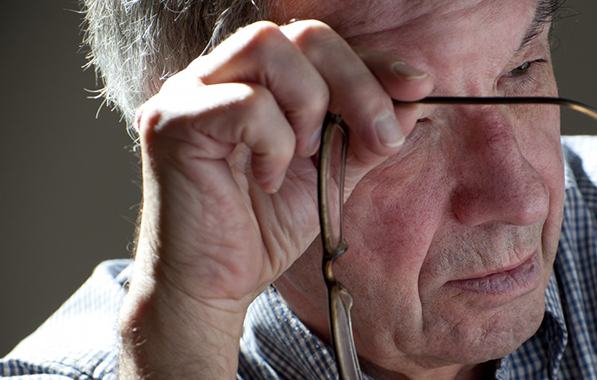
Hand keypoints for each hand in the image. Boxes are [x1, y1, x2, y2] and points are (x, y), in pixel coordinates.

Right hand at [118, 20, 432, 378]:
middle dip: (356, 82)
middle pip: (301, 34)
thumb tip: (411, 98)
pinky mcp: (171, 122)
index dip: (373, 62)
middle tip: (377, 136)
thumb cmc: (264, 229)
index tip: (417, 86)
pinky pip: (245, 103)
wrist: (215, 286)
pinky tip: (269, 179)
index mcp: (255, 80)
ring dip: (310, 104)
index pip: (320, 44)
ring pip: (269, 47)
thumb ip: (364, 134)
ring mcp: (189, 93)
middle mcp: (219, 74)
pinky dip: (275, 143)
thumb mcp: (330, 174)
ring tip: (306, 154)